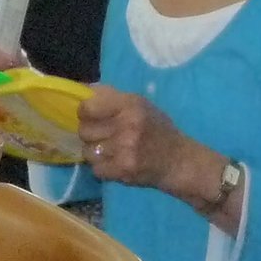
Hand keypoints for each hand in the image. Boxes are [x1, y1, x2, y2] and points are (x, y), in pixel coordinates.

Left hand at [77, 84, 202, 193]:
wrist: (177, 160)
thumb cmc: (156, 128)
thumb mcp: (139, 104)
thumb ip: (110, 96)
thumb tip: (82, 90)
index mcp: (130, 104)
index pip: (87, 108)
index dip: (86, 113)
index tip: (92, 117)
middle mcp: (127, 124)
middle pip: (85, 131)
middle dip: (91, 134)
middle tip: (104, 136)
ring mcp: (125, 149)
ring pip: (88, 152)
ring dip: (96, 153)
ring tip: (112, 151)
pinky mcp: (123, 170)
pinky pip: (96, 169)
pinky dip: (103, 168)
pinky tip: (116, 164)